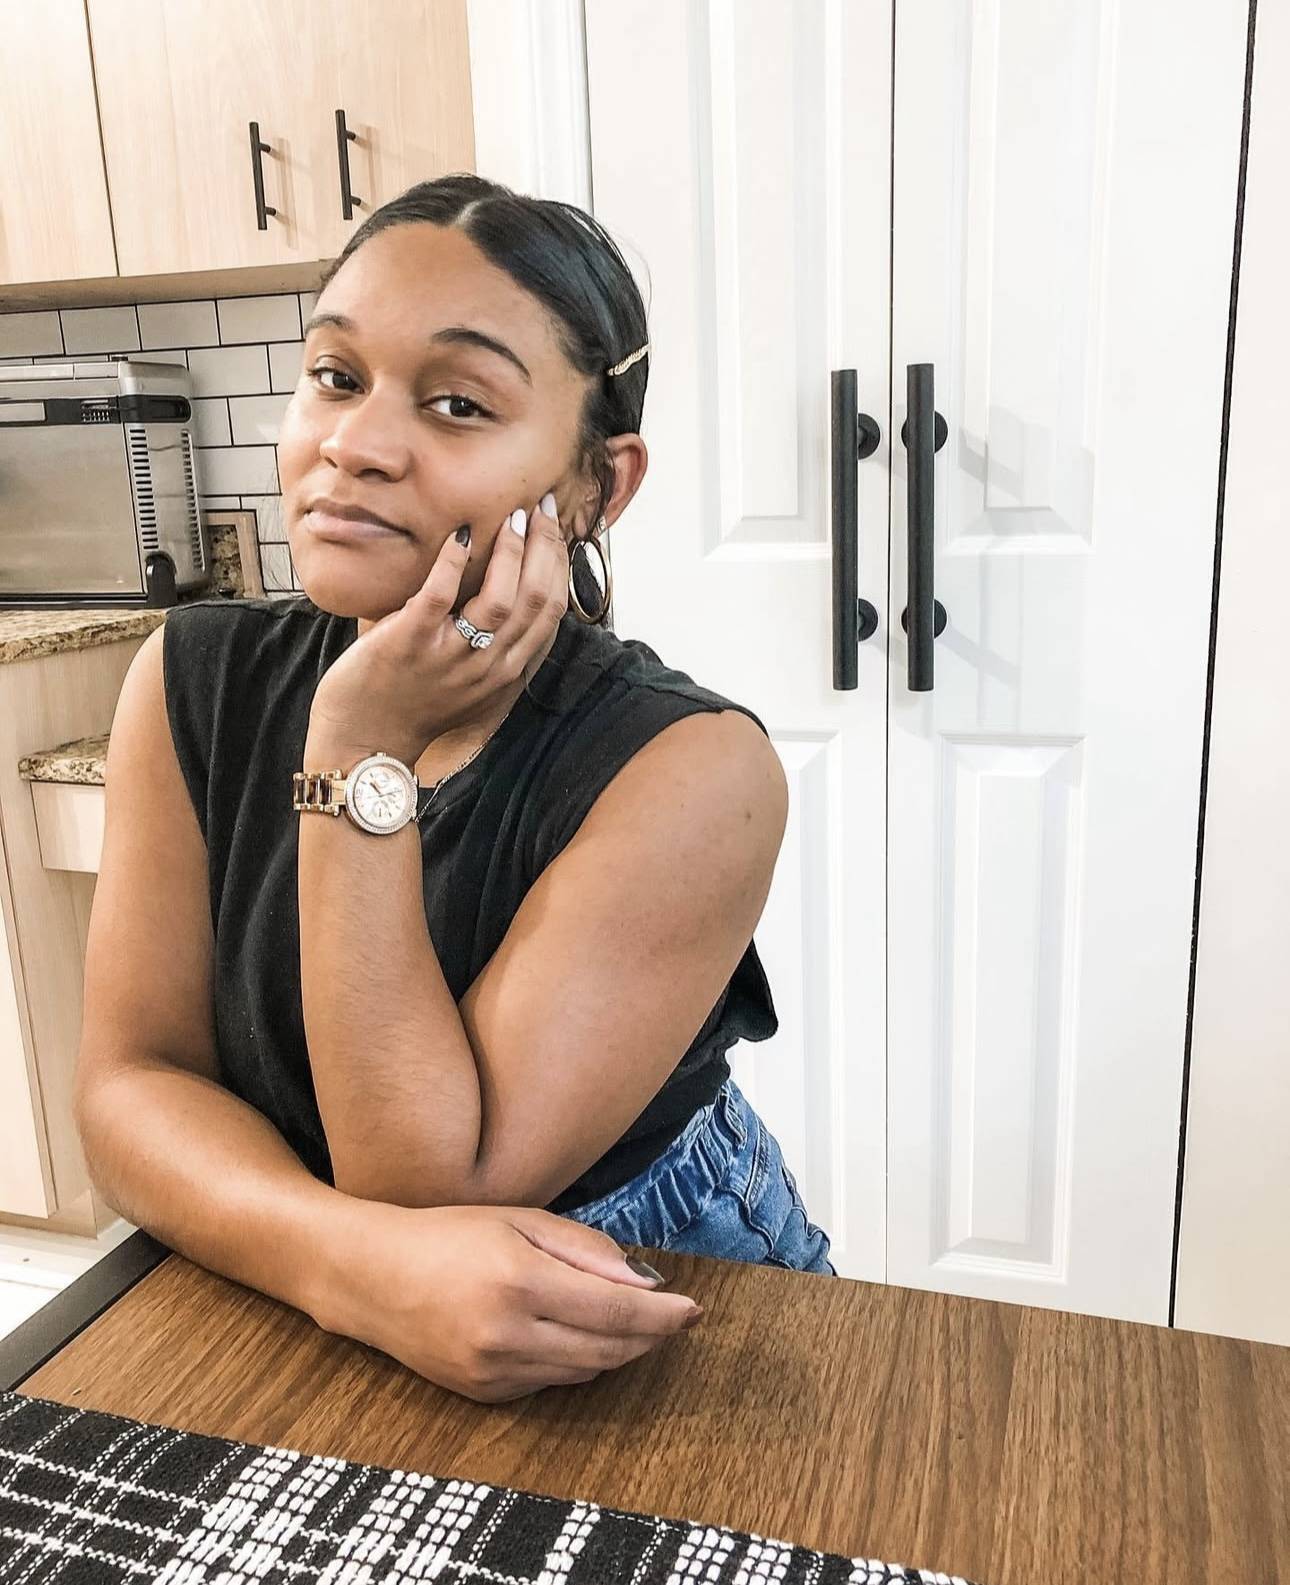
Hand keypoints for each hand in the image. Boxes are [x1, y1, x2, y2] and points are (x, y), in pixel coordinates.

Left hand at [308, 494, 568, 765]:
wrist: (366, 740)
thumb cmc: (415, 702)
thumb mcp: (471, 681)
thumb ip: (496, 646)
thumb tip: (515, 592)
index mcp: (506, 671)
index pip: (550, 611)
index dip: (558, 562)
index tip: (553, 526)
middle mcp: (487, 667)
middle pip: (535, 600)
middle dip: (543, 546)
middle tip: (538, 507)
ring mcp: (450, 657)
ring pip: (499, 601)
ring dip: (509, 552)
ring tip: (509, 518)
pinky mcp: (409, 644)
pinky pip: (440, 597)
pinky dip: (452, 563)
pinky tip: (459, 536)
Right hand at [314, 1199, 703, 1402]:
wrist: (374, 1278)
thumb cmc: (449, 1235)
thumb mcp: (521, 1220)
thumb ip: (586, 1250)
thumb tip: (645, 1284)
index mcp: (519, 1281)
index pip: (615, 1312)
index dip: (663, 1316)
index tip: (694, 1309)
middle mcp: (507, 1334)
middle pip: (607, 1350)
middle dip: (651, 1337)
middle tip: (678, 1318)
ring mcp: (493, 1372)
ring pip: (584, 1373)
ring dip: (620, 1352)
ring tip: (641, 1326)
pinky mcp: (484, 1394)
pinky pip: (551, 1382)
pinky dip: (578, 1362)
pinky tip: (582, 1336)